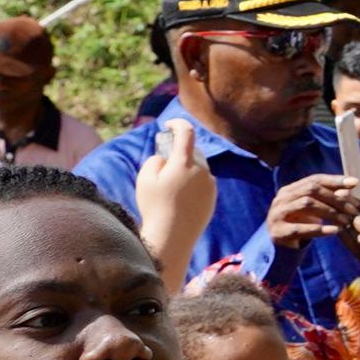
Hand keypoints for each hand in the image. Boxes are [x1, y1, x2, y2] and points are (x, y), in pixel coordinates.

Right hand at [133, 123, 216, 281]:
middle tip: (164, 161)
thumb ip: (155, 160)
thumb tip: (165, 158)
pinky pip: (203, 182)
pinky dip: (192, 182)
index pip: (186, 132)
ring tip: (169, 185)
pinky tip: (179, 197)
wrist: (172, 235)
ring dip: (186, 168)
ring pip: (198, 167)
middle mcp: (202, 170)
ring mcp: (210, 184)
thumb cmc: (154, 206)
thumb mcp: (145, 178)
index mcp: (184, 162)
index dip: (178, 123)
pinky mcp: (213, 197)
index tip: (169, 124)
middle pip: (192, 151)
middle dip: (178, 151)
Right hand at [260, 173, 359, 248]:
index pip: (314, 180)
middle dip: (334, 198)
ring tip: (346, 221)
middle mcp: (281, 199)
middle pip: (311, 190)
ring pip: (306, 205)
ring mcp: (277, 214)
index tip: (355, 183)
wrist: (280, 248)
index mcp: (290, 190)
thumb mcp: (314, 210)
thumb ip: (329, 197)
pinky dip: (319, 229)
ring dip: (330, 212)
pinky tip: (335, 231)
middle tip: (353, 209)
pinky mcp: (278, 232)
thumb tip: (351, 185)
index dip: (335, 180)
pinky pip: (300, 229)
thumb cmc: (301, 225)